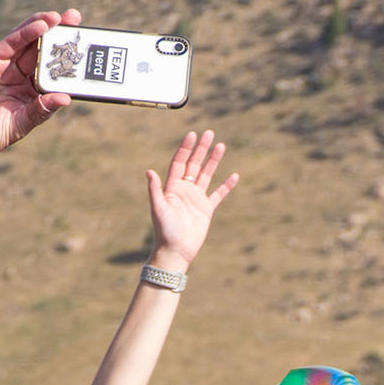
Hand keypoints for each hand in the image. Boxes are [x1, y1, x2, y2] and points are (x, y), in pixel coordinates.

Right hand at [0, 9, 80, 181]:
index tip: (83, 48)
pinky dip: (26, 32)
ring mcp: (4, 67)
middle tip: (76, 20)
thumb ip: (40, 110)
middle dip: (58, 36)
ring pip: (28, 43)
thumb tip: (66, 98)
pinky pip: (11, 43)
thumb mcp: (20, 126)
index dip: (66, 59)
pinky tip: (41, 25)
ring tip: (61, 18)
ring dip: (44, 28)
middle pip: (42, 52)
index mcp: (31, 95)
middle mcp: (20, 78)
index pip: (52, 72)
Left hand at [145, 130, 235, 273]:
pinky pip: (218, 194)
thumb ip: (155, 190)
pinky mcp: (206, 210)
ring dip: (213, 161)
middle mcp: (184, 190)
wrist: (175, 252)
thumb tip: (149, 171)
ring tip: (221, 145)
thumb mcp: (159, 209)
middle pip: (194, 164)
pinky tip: (234, 175)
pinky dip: (226, 186)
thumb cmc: (165, 232)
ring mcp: (196, 199)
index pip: (179, 163)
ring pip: (206, 175)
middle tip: (209, 133)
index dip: (186, 149)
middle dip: (201, 149)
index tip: (192, 135)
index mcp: (172, 188)